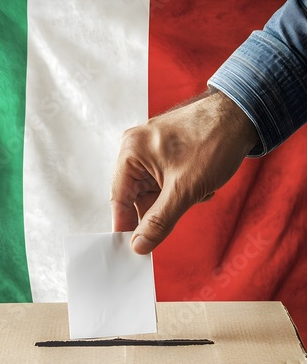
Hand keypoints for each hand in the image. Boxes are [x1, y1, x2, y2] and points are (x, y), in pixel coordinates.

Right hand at [110, 89, 259, 253]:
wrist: (244, 115)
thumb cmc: (213, 140)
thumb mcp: (184, 189)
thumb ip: (159, 221)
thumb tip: (140, 245)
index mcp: (131, 152)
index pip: (119, 199)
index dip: (125, 226)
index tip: (132, 248)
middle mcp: (137, 150)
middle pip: (137, 198)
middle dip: (162, 209)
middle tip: (179, 213)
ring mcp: (153, 152)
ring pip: (156, 194)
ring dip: (177, 200)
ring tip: (198, 190)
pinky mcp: (168, 155)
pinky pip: (167, 185)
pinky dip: (184, 191)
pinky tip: (202, 183)